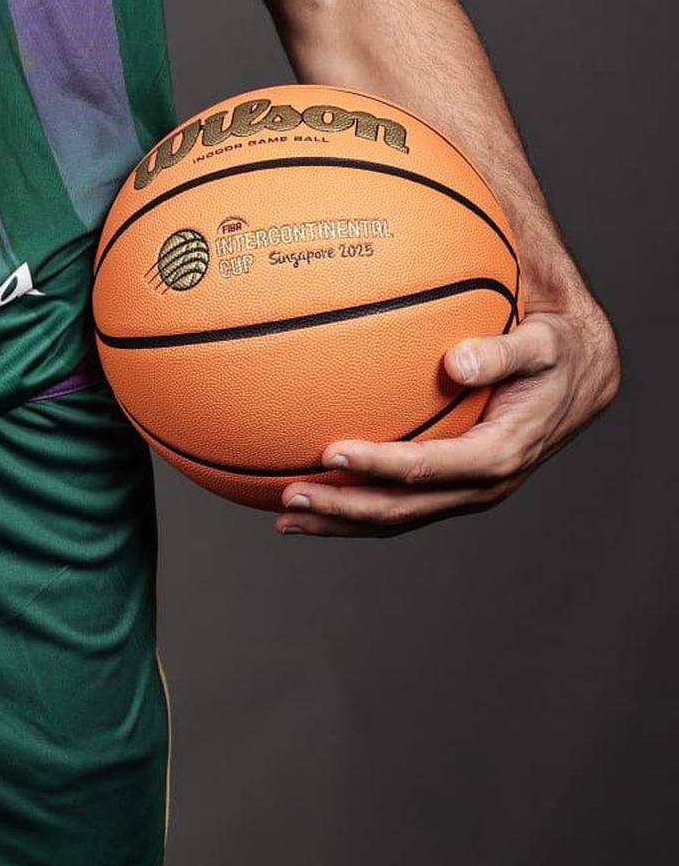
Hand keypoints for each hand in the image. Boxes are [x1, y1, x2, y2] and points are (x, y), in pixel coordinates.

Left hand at [274, 287, 619, 536]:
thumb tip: (458, 360)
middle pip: (400, 509)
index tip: (330, 451)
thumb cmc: (554, 352)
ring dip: (340, 520)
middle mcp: (479, 485)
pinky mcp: (454, 486)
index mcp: (497, 455)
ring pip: (395, 517)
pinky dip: (356, 504)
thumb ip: (501, 353)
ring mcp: (465, 491)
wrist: (579, 377)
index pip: (426, 468)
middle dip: (342, 508)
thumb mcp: (541, 345)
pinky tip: (316, 492)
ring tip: (285, 516)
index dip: (377, 466)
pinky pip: (399, 502)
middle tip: (288, 497)